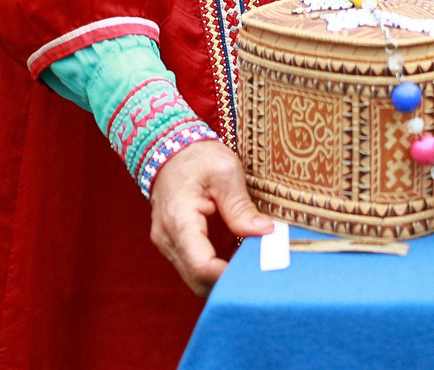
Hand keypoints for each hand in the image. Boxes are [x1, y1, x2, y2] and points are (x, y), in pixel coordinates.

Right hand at [149, 139, 272, 294]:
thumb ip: (241, 207)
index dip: (228, 277)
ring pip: (196, 278)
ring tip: (253, 263)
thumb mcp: (226, 174)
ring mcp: (168, 244)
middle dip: (228, 282)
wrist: (171, 151)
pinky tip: (239, 256)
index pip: (201, 266)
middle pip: (198, 279)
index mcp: (179, 221)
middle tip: (261, 272)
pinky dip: (217, 268)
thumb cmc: (199, 158)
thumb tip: (265, 232)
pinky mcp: (175, 245)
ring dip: (223, 277)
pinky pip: (195, 266)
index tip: (257, 273)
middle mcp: (168, 239)